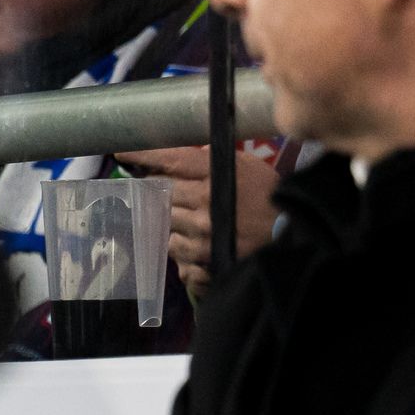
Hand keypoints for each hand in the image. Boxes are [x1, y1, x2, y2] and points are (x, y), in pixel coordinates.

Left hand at [114, 146, 280, 295]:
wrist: (294, 238)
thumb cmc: (271, 198)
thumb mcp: (248, 168)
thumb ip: (213, 161)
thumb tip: (180, 154)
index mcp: (217, 176)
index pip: (170, 161)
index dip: (142, 155)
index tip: (120, 152)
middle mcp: (205, 205)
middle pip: (158, 193)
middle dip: (155, 191)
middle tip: (158, 191)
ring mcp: (201, 236)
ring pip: (162, 224)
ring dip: (168, 222)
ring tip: (189, 220)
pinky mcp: (201, 262)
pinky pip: (173, 251)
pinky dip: (179, 246)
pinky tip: (196, 243)